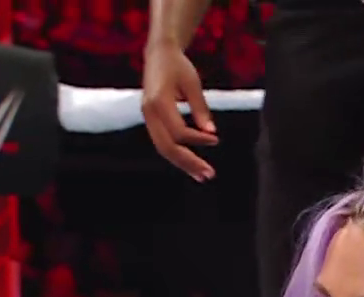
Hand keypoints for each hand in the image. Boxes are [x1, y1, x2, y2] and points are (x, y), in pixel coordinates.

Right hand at [141, 43, 217, 180]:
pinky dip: (177, 154)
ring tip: (202, 175)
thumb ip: (200, 108)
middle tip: (208, 174)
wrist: (158, 54)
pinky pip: (162, 142)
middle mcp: (149, 112)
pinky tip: (191, 163)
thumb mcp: (193, 83)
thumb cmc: (178, 66)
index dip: (198, 139)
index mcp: (158, 101)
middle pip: (166, 146)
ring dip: (182, 163)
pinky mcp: (151, 119)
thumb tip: (211, 132)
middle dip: (188, 162)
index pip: (178, 131)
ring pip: (162, 148)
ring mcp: (147, 117)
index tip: (216, 139)